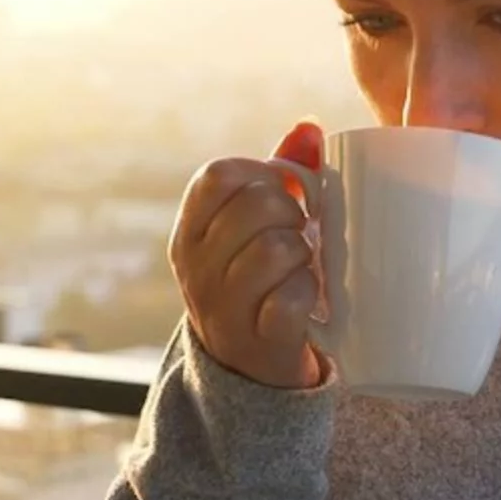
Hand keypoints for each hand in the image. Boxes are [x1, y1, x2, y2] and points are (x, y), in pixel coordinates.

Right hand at [168, 121, 326, 388]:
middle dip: (292, 212)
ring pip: (276, 249)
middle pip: (256, 206)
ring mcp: (222, 308)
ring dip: (304, 254)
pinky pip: (291, 298)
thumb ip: (280, 174)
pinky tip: (309, 298)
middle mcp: (196, 268)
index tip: (284, 193)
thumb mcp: (255, 228)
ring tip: (303, 266)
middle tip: (300, 233)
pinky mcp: (258, 342)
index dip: (263, 174)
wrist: (251, 373)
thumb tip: (308, 126)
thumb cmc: (261, 281)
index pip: (219, 175)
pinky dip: (310, 292)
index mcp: (190, 232)